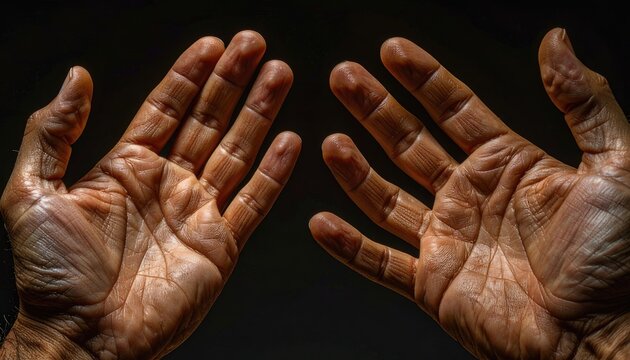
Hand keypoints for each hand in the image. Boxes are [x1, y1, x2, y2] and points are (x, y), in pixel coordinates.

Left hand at [0, 31, 299, 358]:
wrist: (83, 339)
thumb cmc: (52, 274)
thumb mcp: (31, 193)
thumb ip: (54, 132)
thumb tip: (77, 76)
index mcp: (126, 167)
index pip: (166, 108)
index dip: (190, 74)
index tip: (213, 45)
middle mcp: (167, 184)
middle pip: (209, 121)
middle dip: (233, 81)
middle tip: (255, 44)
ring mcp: (197, 212)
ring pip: (237, 152)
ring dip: (260, 113)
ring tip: (280, 75)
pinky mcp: (221, 244)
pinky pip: (254, 202)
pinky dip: (274, 172)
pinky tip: (290, 141)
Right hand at [310, 28, 628, 358]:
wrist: (606, 335)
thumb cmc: (621, 257)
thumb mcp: (617, 164)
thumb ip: (584, 102)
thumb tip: (556, 40)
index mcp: (507, 164)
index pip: (454, 109)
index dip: (422, 77)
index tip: (391, 50)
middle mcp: (469, 197)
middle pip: (410, 143)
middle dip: (375, 108)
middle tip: (344, 77)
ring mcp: (447, 240)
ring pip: (387, 197)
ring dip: (355, 170)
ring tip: (330, 142)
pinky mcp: (433, 284)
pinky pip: (379, 262)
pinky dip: (348, 247)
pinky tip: (320, 223)